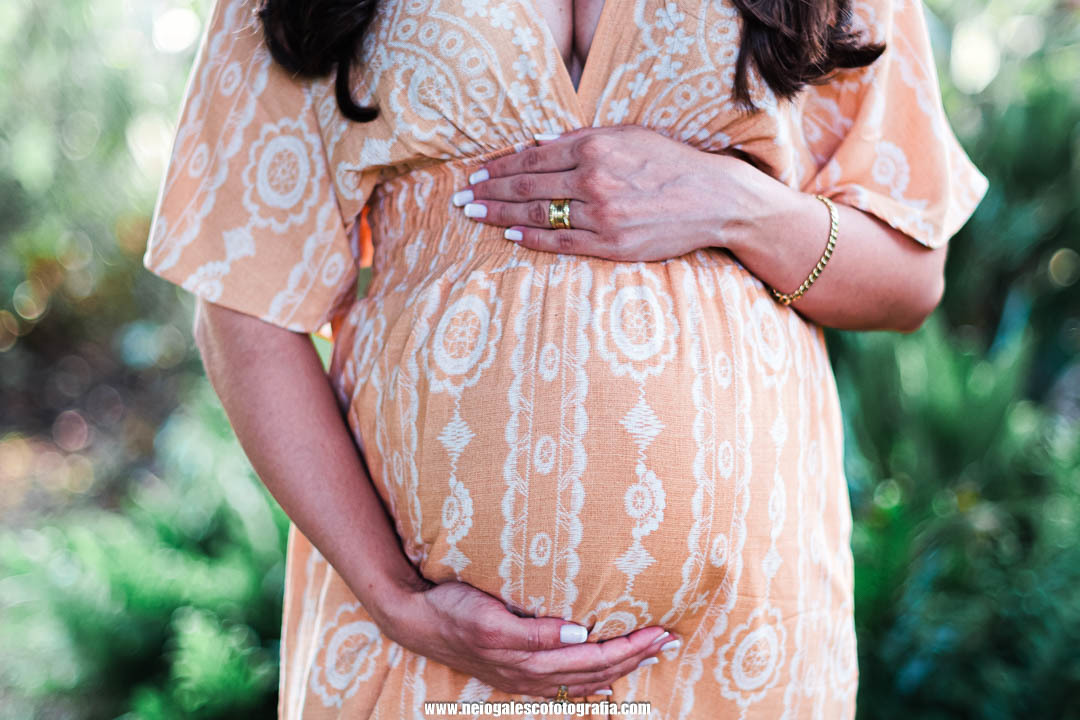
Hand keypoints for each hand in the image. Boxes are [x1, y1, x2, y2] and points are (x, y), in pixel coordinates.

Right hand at [381, 579, 678, 698]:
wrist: (414, 621)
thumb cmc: (452, 609)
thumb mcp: (491, 616)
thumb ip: (535, 631)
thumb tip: (580, 634)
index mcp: (530, 659)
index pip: (594, 658)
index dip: (629, 647)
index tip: (659, 631)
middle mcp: (531, 673)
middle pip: (596, 671)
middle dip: (635, 657)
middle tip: (669, 639)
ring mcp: (524, 676)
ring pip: (584, 679)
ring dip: (620, 667)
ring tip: (649, 655)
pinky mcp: (516, 671)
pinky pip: (564, 683)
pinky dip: (591, 680)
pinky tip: (604, 678)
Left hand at [452, 124, 753, 261]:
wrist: (714, 199)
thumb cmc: (672, 163)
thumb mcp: (630, 135)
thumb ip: (583, 139)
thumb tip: (538, 143)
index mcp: (596, 147)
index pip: (533, 157)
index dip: (500, 165)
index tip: (477, 172)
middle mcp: (594, 179)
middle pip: (527, 186)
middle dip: (489, 190)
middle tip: (461, 196)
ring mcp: (601, 214)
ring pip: (537, 213)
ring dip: (499, 213)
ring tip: (474, 214)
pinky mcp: (611, 243)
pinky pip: (559, 242)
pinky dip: (530, 237)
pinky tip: (508, 233)